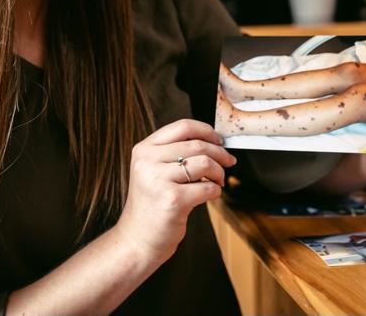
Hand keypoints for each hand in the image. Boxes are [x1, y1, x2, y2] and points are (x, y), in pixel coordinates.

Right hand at [114, 119, 236, 265]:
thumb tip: (213, 142)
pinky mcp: (173, 200)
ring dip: (219, 172)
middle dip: (220, 153)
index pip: (182, 126)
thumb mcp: (153, 171)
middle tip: (228, 161)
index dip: (206, 131)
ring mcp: (158, 181)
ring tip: (218, 181)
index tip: (219, 140)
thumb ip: (174, 153)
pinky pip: (207, 187)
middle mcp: (147, 162)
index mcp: (143, 149)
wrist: (137, 240)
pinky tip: (210, 195)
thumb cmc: (151, 205)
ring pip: (205, 163)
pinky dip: (215, 190)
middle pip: (197, 145)